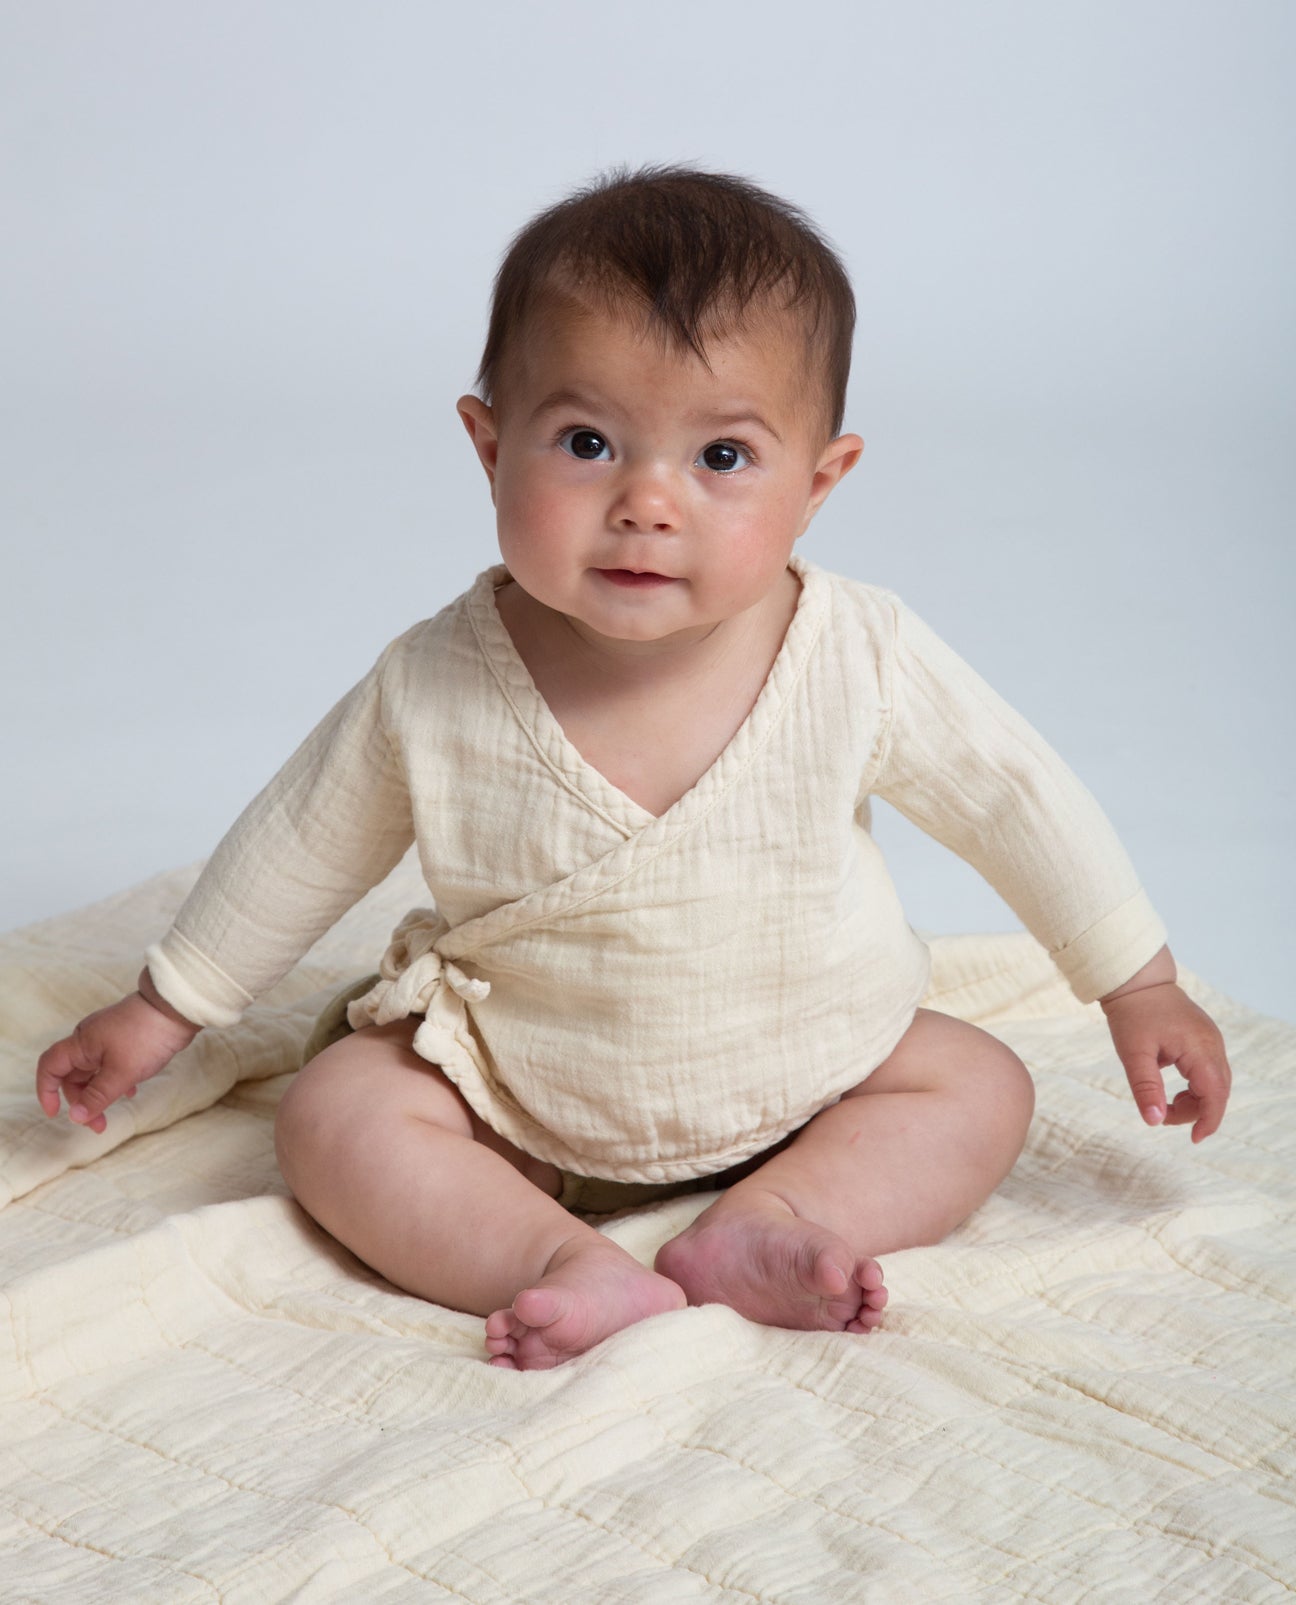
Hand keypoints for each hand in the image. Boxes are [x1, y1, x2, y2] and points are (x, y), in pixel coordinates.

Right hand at [35, 978, 200, 1134]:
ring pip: (93, 1071)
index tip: (55, 1114)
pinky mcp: (125, 1039)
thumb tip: (75, 1117)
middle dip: (80, 1102)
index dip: (46, 1091)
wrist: (176, 1007)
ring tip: (110, 1117)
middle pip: (72, 1075)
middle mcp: (89, 1039)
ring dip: (98, 1095)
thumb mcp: (121, 1073)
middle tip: (97, 1125)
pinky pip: (110, 1065)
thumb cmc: (146, 1037)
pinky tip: (130, 1092)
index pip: (49, 1066)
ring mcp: (107, 1038)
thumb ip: (97, 1096)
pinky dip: (114, 1082)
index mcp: (81, 1044)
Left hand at [1101, 980, 1231, 1141]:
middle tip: (1165, 1118)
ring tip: (1165, 1105)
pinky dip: (1197, 1087)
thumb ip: (1145, 1088)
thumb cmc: (1132, 1013)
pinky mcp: (1204, 1038)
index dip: (1208, 1120)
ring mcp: (1211, 1040)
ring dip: (1196, 1100)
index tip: (1194, 1139)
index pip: (1215, 1094)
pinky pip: (1210, 1070)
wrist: (1136, 981)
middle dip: (1197, 1112)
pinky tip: (1175, 1091)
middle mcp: (1213, 1044)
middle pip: (1218, 1091)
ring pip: (1215, 1082)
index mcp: (1199, 1048)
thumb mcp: (1134, 1053)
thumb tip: (1154, 1121)